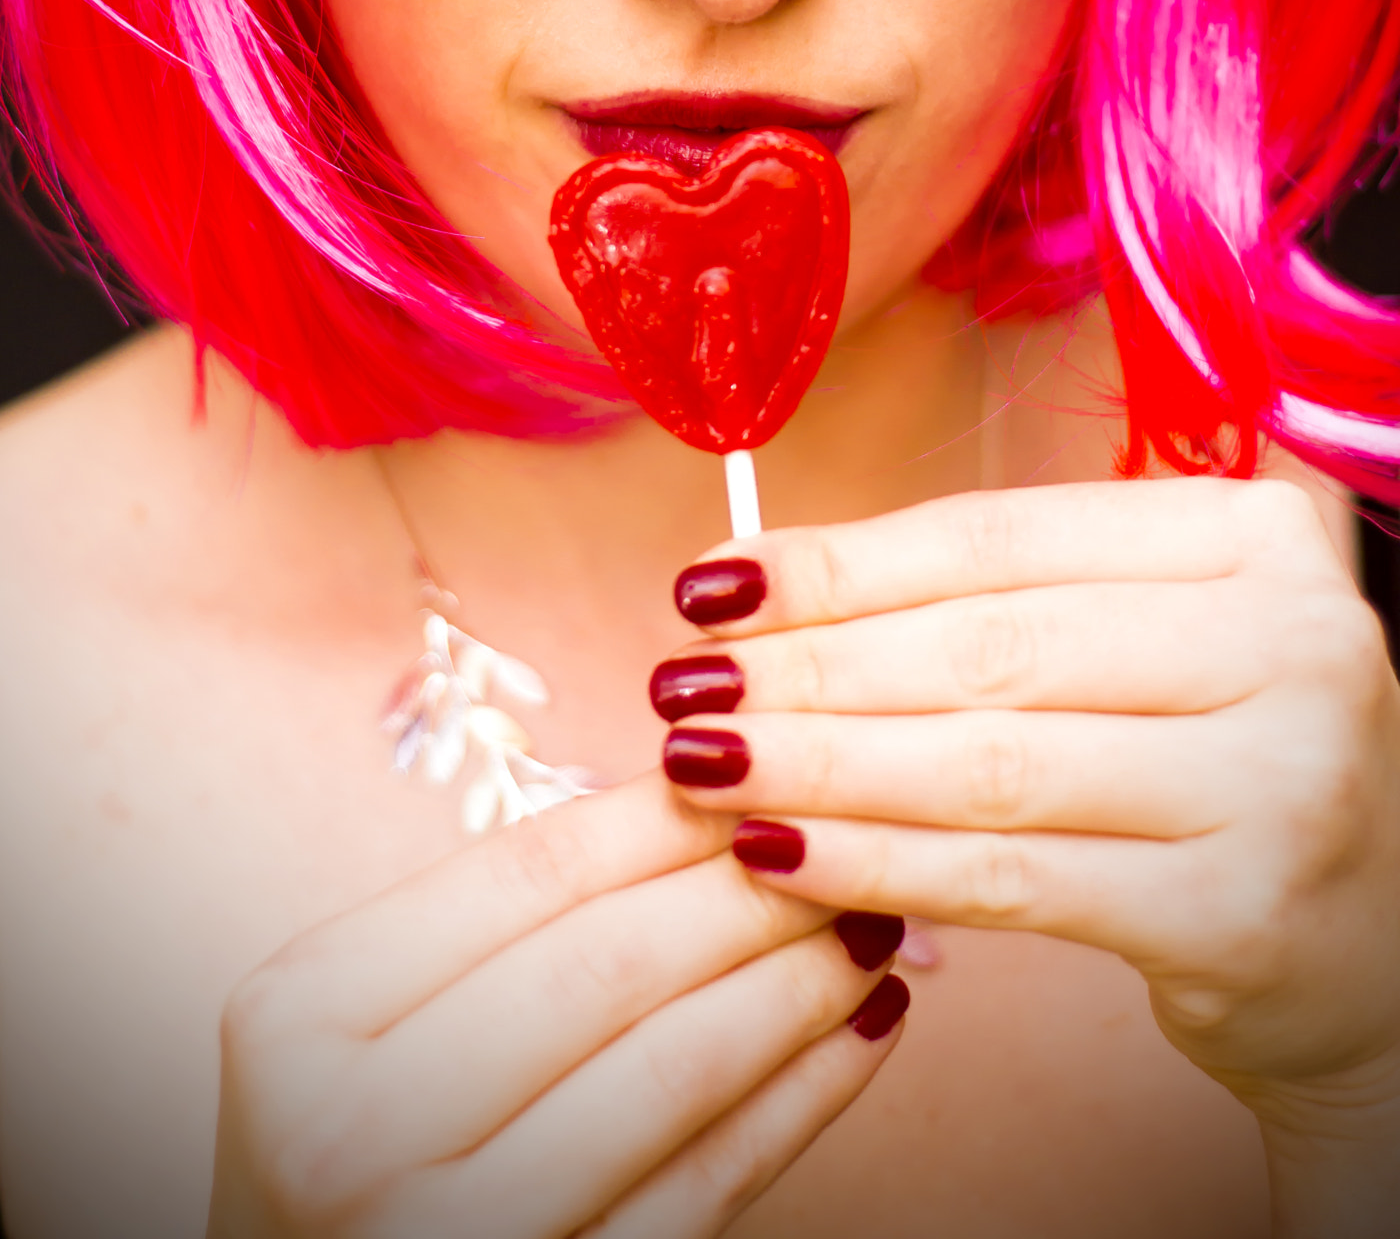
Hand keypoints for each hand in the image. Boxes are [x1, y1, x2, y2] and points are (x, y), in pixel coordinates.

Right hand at [206, 772, 906, 1238]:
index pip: (525, 874)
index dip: (663, 815)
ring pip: (667, 1073)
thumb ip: (494, 928)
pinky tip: (860, 1037)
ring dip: (793, 987)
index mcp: (303, 1011)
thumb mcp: (364, 1020)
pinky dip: (797, 1102)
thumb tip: (700, 798)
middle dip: (750, 891)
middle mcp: (349, 1122)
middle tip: (845, 837)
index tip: (761, 763)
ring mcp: (440, 1230)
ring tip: (869, 926)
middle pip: (605, 965)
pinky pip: (701, 1191)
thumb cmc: (354, 1140)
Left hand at [653, 480, 1399, 1229]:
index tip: (712, 584)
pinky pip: (1009, 879)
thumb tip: (765, 591)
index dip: (842, 562)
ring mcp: (1278, 778)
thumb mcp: (1143, 641)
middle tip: (681, 682)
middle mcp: (1287, 640)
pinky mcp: (1240, 910)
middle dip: (808, 667)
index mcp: (1248, 536)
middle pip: (986, 646)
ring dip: (818, 763)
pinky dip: (876, 863)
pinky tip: (778, 853)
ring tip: (700, 761)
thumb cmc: (1211, 753)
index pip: (1001, 539)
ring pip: (986, 764)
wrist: (1368, 935)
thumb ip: (998, 601)